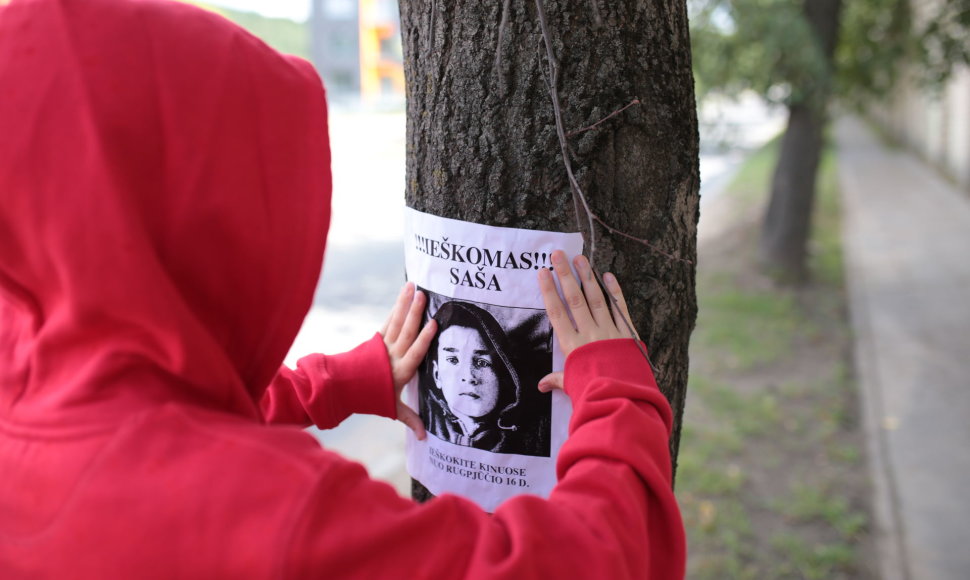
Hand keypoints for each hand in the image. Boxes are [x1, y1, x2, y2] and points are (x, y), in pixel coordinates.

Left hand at [381, 282, 436, 439]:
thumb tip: (425, 437)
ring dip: (405, 303)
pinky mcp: (376, 340)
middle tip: (424, 294)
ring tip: (413, 286)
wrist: (341, 389)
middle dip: (415, 312)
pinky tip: (402, 296)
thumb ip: (410, 419)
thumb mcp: (392, 409)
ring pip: (397, 321)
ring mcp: (383, 346)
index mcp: (400, 372)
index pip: (416, 352)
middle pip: (406, 331)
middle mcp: (393, 356)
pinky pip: (389, 321)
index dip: (425, 338)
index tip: (434, 322)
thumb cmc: (371, 399)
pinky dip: (396, 308)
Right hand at [536, 251, 635, 391]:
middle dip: (565, 275)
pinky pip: (620, 308)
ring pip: (596, 298)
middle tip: (558, 254)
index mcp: (572, 346)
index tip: (542, 273)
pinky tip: (608, 276)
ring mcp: (609, 331)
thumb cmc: (595, 392)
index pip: (557, 313)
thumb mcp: (572, 386)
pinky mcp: (626, 333)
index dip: (549, 291)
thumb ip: (558, 380)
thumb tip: (541, 385)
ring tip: (580, 258)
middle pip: (575, 299)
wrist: (624, 398)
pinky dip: (614, 291)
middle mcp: (589, 333)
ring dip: (587, 277)